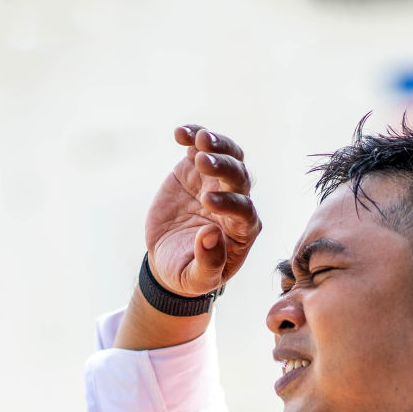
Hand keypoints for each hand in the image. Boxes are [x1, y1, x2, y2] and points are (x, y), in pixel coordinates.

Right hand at [144, 125, 260, 296]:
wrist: (168, 257)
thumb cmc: (188, 272)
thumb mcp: (196, 279)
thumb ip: (208, 263)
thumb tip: (209, 236)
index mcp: (242, 230)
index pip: (244, 211)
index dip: (229, 204)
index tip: (207, 202)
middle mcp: (235, 201)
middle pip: (239, 178)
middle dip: (224, 167)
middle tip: (204, 162)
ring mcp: (216, 182)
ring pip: (228, 156)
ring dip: (216, 145)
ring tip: (199, 140)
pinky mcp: (195, 169)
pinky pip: (199, 148)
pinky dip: (193, 137)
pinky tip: (180, 133)